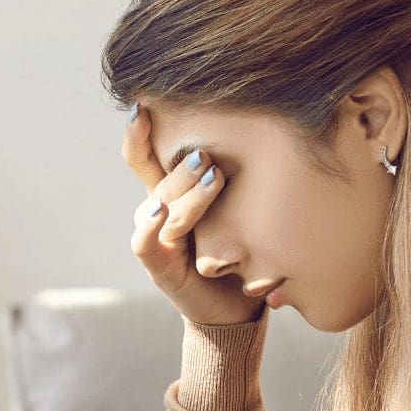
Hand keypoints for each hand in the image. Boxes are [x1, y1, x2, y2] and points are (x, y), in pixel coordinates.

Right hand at [124, 105, 264, 326]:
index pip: (145, 157)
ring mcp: (156, 238)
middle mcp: (157, 211)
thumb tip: (273, 124)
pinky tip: (162, 212)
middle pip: (157, 176)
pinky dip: (150, 226)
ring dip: (186, 190)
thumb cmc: (243, 249)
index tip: (141, 104)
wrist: (237, 306)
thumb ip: (239, 176)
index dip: (138, 132)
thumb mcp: (240, 208)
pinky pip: (145, 243)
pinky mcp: (159, 267)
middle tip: (209, 154)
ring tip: (213, 176)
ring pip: (161, 205)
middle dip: (183, 164)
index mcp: (171, 193)